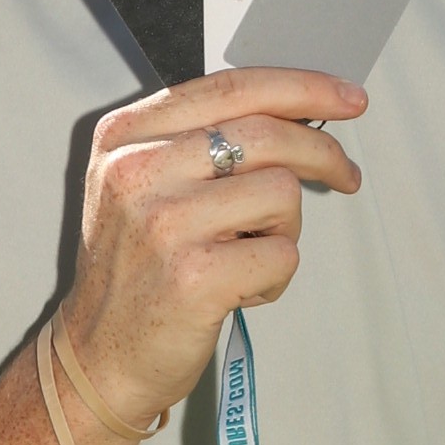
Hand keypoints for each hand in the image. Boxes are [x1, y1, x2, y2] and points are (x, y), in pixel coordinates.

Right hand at [55, 65, 366, 434]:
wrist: (96, 358)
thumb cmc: (135, 272)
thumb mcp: (141, 187)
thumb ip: (199, 142)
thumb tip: (299, 114)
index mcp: (125, 136)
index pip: (231, 86)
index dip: (301, 87)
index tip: (347, 97)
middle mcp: (138, 171)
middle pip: (266, 133)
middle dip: (322, 153)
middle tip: (345, 176)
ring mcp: (164, 224)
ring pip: (282, 193)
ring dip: (284, 230)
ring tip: (248, 256)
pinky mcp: (194, 277)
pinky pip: (282, 254)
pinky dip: (276, 277)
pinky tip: (241, 290)